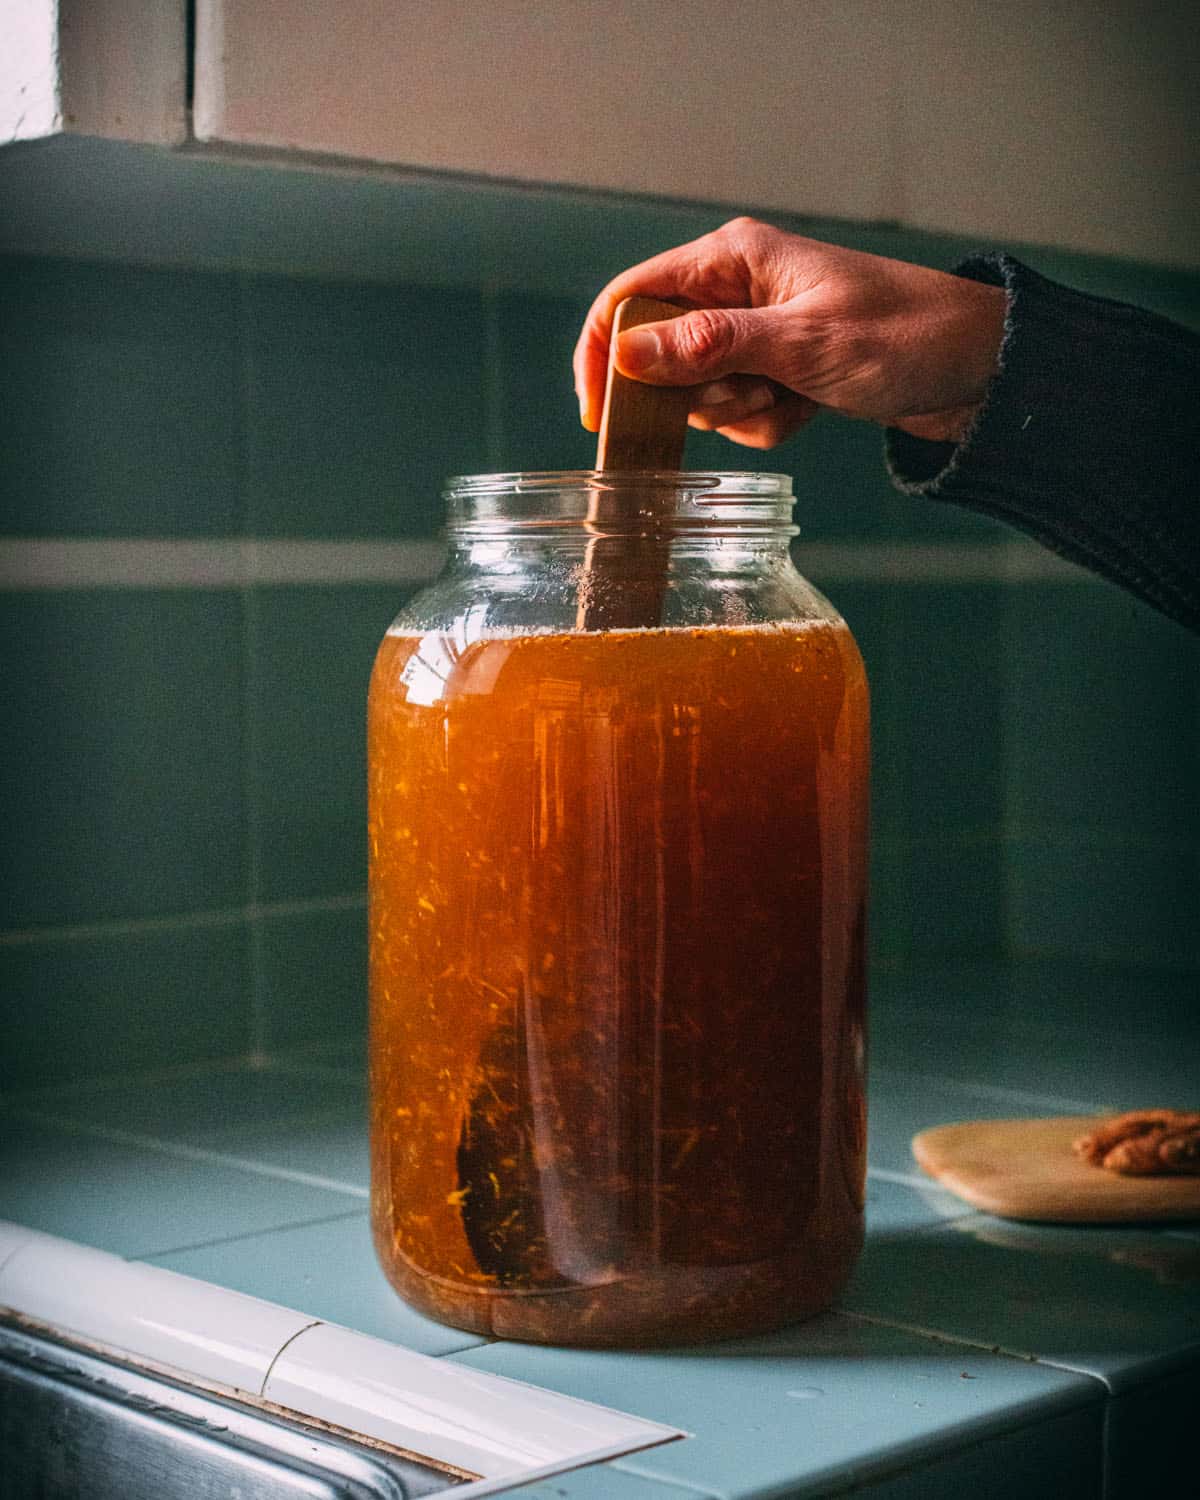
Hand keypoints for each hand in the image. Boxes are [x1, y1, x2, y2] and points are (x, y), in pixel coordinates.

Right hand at [573, 217, 1006, 447]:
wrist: (979, 369)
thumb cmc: (903, 337)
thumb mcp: (801, 345)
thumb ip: (710, 347)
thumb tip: (627, 355)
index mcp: (733, 259)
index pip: (631, 298)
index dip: (603, 355)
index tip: (598, 415)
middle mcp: (737, 290)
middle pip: (663, 355)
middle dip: (702, 392)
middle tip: (756, 391)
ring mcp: (758, 332)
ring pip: (703, 393)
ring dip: (744, 411)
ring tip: (798, 396)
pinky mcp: (779, 368)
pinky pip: (742, 412)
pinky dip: (771, 421)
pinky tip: (813, 408)